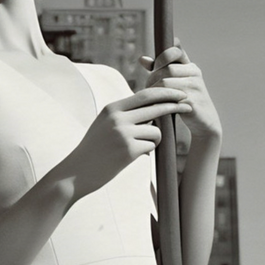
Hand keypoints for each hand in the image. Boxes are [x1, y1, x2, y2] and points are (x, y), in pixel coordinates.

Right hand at [57, 86, 191, 197]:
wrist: (76, 172)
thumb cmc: (94, 149)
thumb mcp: (104, 124)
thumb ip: (124, 114)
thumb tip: (152, 107)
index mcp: (112, 108)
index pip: (145, 95)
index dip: (165, 92)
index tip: (179, 93)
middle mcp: (118, 118)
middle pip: (155, 107)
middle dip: (174, 105)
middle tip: (188, 106)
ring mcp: (123, 134)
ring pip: (155, 131)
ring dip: (154, 139)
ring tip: (137, 147)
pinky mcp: (128, 151)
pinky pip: (151, 146)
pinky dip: (147, 150)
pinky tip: (131, 156)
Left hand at [139, 43, 221, 143]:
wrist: (205, 122)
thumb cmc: (186, 100)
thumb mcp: (176, 83)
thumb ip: (160, 70)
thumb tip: (142, 59)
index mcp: (191, 67)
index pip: (176, 51)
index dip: (162, 56)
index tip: (155, 66)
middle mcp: (195, 74)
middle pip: (167, 69)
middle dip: (153, 78)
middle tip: (147, 87)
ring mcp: (195, 87)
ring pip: (166, 82)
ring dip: (153, 90)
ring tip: (150, 96)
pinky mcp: (192, 102)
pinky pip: (169, 98)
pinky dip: (159, 101)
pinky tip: (155, 105)